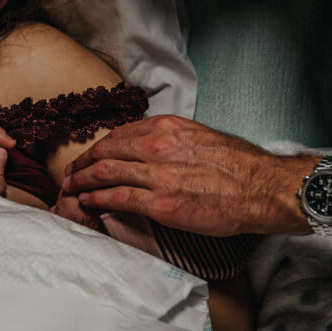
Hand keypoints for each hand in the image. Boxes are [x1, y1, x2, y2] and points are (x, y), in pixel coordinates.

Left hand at [63, 115, 315, 235]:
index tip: (88, 156)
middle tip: (70, 173)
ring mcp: (156, 174)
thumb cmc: (238, 165)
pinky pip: (116, 198)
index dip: (97, 147)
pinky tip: (87, 202)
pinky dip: (95, 199)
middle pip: (104, 152)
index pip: (118, 135)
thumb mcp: (200, 136)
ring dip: (81, 181)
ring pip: (104, 174)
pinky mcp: (160, 203)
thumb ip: (172, 140)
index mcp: (166, 127)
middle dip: (81, 163)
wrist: (261, 187)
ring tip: (71, 189)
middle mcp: (156, 146)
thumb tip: (153, 147)